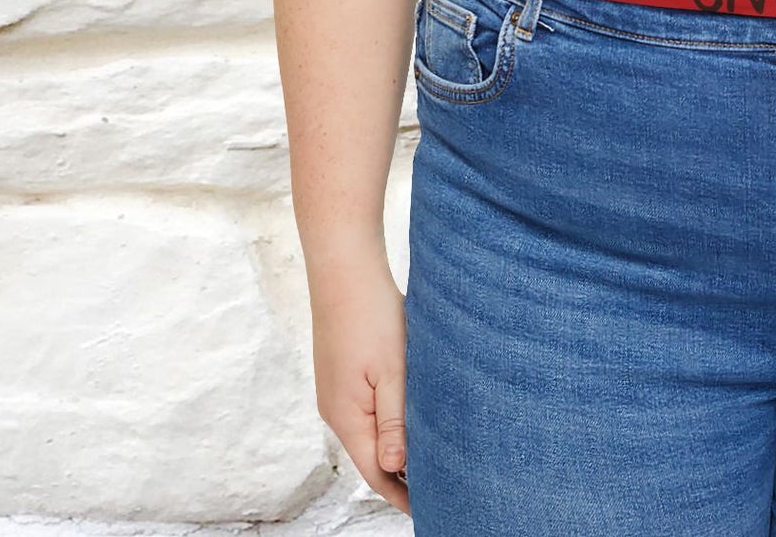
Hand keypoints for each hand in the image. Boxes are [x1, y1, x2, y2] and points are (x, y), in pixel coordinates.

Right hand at [309, 253, 410, 512]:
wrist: (343, 268)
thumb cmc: (371, 314)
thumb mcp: (391, 369)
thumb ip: (394, 419)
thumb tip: (396, 466)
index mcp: (347, 417)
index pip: (376, 472)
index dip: (402, 493)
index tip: (430, 506)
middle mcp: (337, 411)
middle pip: (371, 456)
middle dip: (401, 474)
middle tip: (439, 485)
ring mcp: (337, 393)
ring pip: (369, 432)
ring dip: (396, 445)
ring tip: (430, 455)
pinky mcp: (342, 375)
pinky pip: (366, 410)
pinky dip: (388, 421)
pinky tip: (409, 414)